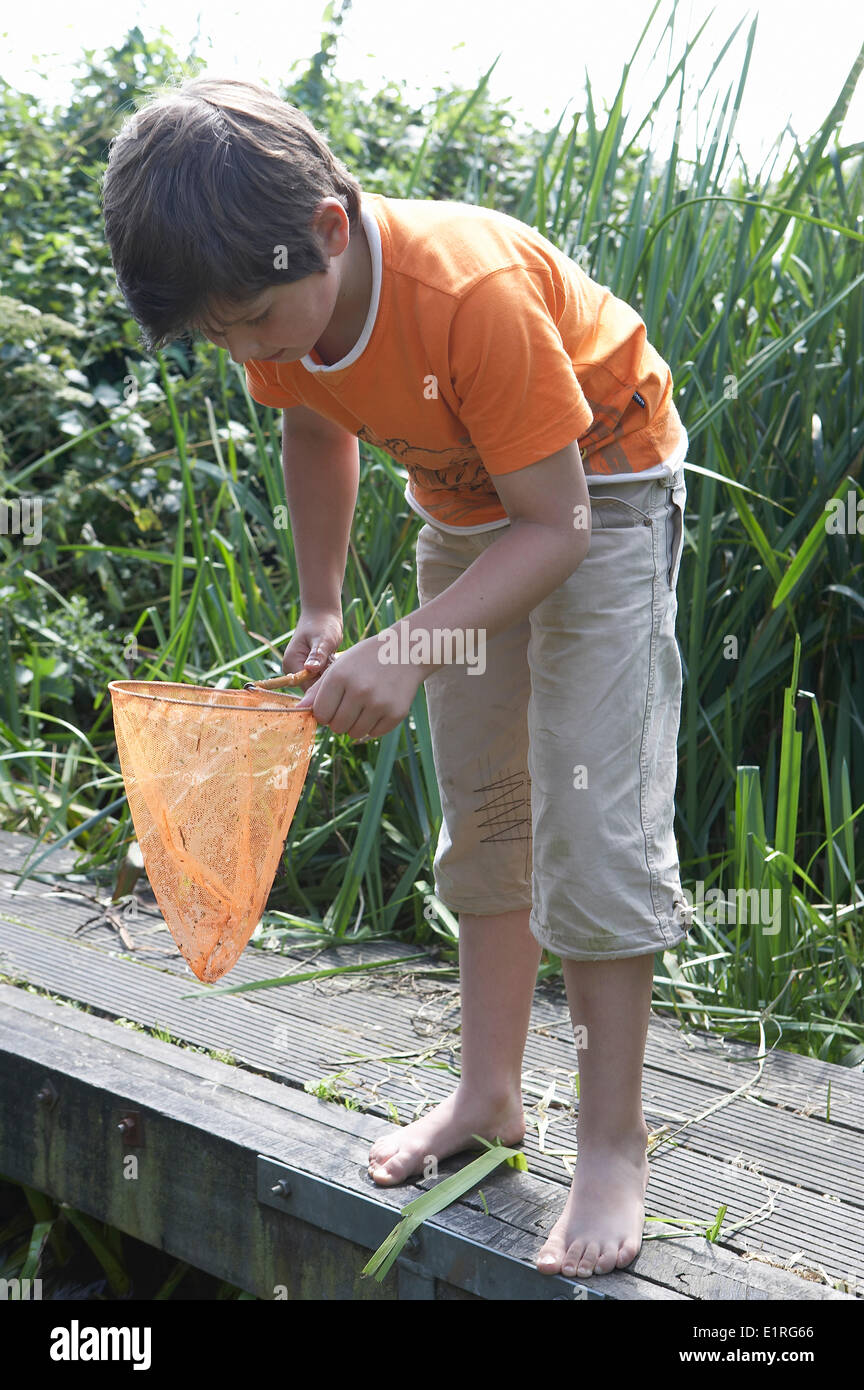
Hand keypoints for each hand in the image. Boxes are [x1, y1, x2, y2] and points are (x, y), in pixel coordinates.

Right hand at [282, 609, 342, 690]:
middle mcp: (292, 669)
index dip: (322, 687)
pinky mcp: (309, 670)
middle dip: (326, 679)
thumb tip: (311, 669)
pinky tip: (333, 659)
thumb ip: (317, 654)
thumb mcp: (323, 639)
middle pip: (313, 688)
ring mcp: (300, 670)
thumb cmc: (323, 624)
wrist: (323, 615)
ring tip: (333, 658)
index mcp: (291, 663)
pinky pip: (321, 678)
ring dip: (329, 675)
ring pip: (319, 683)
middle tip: (335, 661)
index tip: (336, 677)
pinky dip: (330, 671)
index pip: (306, 687)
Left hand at [294, 631, 423, 740]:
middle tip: (349, 705)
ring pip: (354, 733)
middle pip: (336, 727)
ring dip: (355, 725)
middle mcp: (359, 691)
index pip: (321, 714)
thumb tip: (299, 710)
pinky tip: (378, 707)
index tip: (332, 705)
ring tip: (363, 706)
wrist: (405, 652)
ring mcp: (379, 703)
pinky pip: (374, 734)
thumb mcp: (339, 666)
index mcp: (340, 676)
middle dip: (339, 720)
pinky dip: (373, 726)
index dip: (324, 712)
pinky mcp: (396, 714)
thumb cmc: (366, 659)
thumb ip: (318, 689)